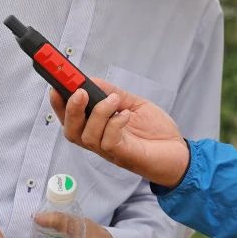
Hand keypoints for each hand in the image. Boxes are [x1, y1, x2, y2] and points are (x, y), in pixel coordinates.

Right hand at [52, 80, 189, 186]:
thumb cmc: (156, 132)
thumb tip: (92, 81)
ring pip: (87, 136)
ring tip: (114, 100)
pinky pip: (108, 142)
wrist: (180, 154)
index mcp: (98, 129)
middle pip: (71, 131)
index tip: (56, 85)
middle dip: (70, 109)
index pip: (70, 118)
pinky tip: (126, 115)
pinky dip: (114, 124)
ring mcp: (110, 151)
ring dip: (98, 113)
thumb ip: (112, 93)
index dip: (59, 104)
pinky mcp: (124, 156)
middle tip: (80, 92)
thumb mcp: (133, 104)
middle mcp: (99, 142)